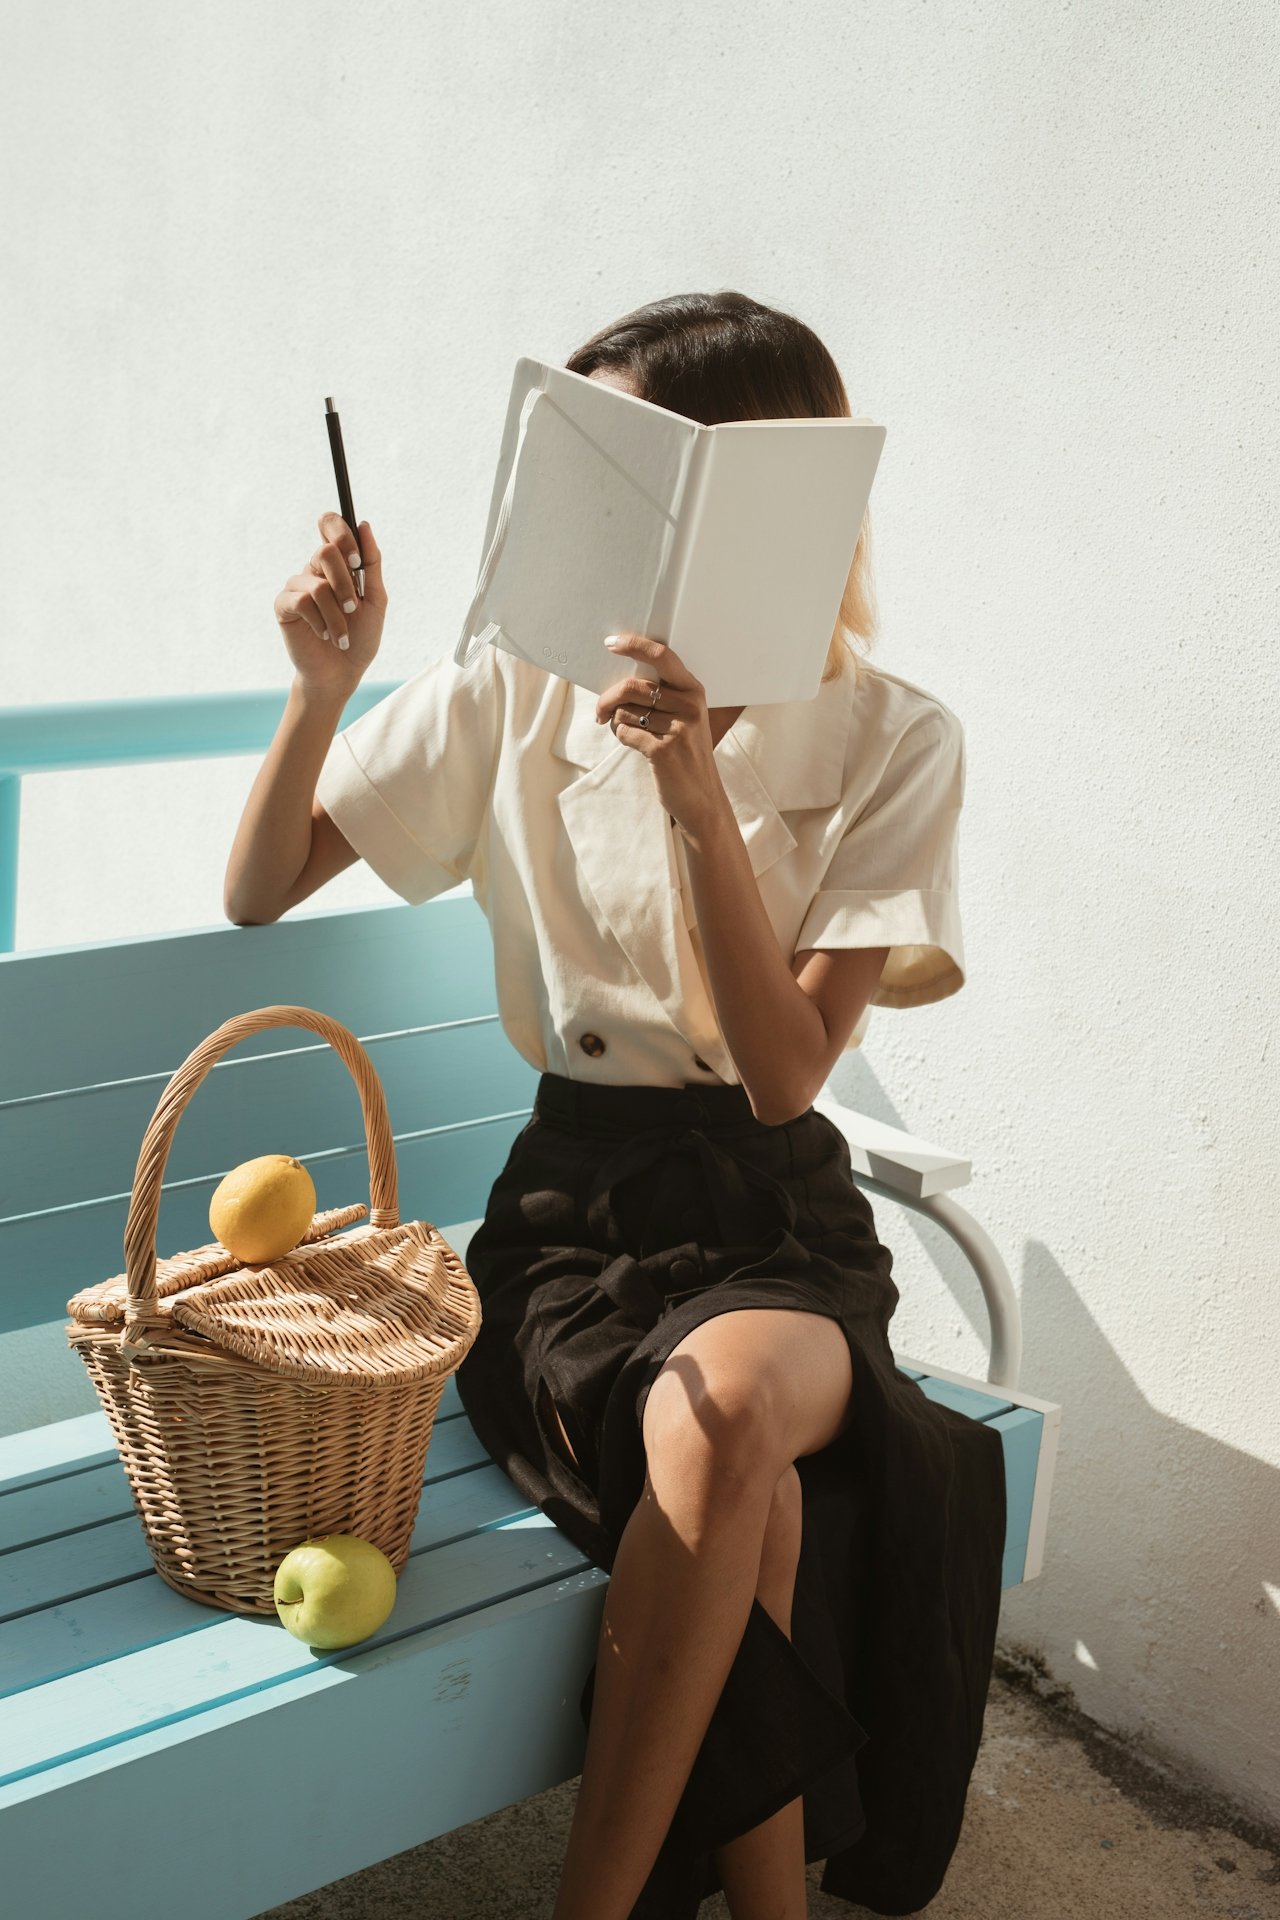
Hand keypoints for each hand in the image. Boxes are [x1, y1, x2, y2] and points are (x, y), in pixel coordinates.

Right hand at [274, 511, 387, 696]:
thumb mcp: (375, 600)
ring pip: (318, 585)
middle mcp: (314, 570)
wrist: (342, 673)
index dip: (341, 533)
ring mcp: (297, 586)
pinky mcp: (284, 606)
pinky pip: (302, 601)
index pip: (330, 525)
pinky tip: (324, 635)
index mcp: (336, 564)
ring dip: (337, 615)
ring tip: (342, 636)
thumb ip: (372, 564)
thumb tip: (363, 525)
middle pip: (324, 552)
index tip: (357, 562)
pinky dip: (320, 622)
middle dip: (345, 583)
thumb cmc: (360, 637)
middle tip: (353, 607)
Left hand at [595, 632, 725, 834]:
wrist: (701, 797)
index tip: (611, 644)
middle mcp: (689, 705)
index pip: (662, 656)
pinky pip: (624, 732)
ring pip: (624, 711)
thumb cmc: (686, 754)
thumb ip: (663, 696)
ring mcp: (677, 728)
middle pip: (632, 686)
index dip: (634, 645)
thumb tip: (619, 680)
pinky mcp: (662, 750)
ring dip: (617, 723)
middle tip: (601, 711)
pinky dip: (621, 737)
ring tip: (632, 734)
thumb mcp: (685, 718)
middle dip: (608, 699)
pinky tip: (634, 745)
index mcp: (694, 691)